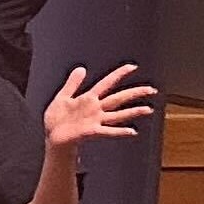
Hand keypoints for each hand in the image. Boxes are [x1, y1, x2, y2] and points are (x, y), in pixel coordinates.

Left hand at [41, 63, 157, 150]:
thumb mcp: (62, 97)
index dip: (118, 74)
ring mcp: (95, 120)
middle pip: (118, 98)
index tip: (132, 67)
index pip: (106, 83)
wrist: (51, 137)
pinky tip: (132, 131)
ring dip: (133, 112)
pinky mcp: (91, 131)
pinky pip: (108, 131)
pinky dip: (120, 131)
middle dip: (134, 93)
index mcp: (88, 99)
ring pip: (118, 115)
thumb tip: (81, 68)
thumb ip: (72, 83)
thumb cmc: (57, 119)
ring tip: (148, 109)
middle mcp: (96, 109)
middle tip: (151, 89)